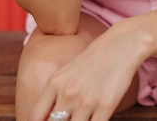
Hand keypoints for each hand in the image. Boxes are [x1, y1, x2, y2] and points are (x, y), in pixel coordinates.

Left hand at [29, 24, 146, 120]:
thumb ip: (55, 95)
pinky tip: (95, 120)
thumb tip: (47, 117)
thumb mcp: (68, 72)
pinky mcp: (105, 105)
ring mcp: (86, 100)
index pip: (35, 117)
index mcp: (54, 83)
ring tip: (83, 118)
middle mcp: (67, 93)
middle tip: (69, 120)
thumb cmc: (94, 59)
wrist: (121, 43)